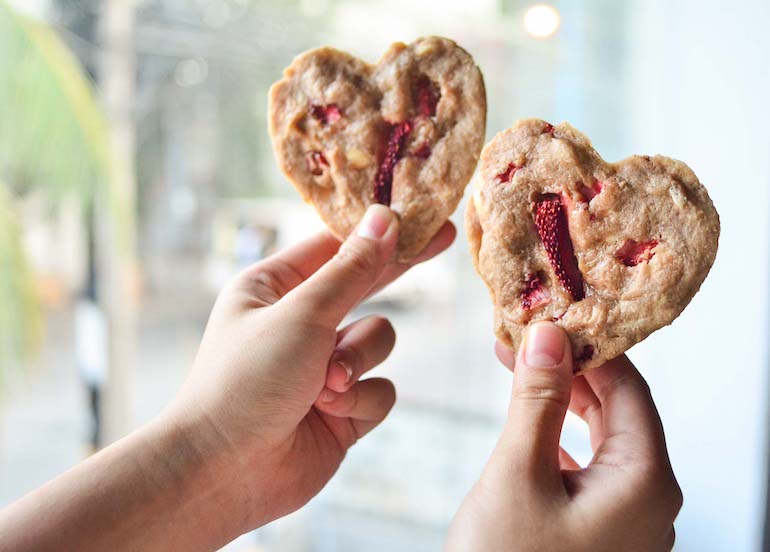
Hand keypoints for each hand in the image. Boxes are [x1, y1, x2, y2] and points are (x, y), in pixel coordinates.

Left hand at [166, 204, 455, 533]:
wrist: (224, 472)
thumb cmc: (245, 382)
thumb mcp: (301, 315)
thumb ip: (351, 271)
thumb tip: (385, 220)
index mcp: (275, 289)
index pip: (337, 247)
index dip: (379, 232)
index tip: (420, 215)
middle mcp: (300, 324)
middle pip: (365, 287)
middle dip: (397, 271)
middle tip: (444, 240)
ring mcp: (324, 368)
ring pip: (379, 341)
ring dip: (359, 359)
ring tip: (327, 385)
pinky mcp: (343, 409)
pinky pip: (381, 389)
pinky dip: (361, 400)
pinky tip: (331, 413)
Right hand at [447, 322, 681, 551]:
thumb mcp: (519, 473)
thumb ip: (538, 400)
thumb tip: (548, 336)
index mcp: (646, 480)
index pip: (628, 386)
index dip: (586, 344)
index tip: (545, 318)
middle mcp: (650, 499)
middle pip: (618, 410)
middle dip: (569, 370)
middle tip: (519, 340)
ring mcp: (628, 520)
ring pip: (603, 439)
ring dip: (561, 401)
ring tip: (518, 371)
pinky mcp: (602, 533)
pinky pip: (590, 470)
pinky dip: (560, 438)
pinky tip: (534, 425)